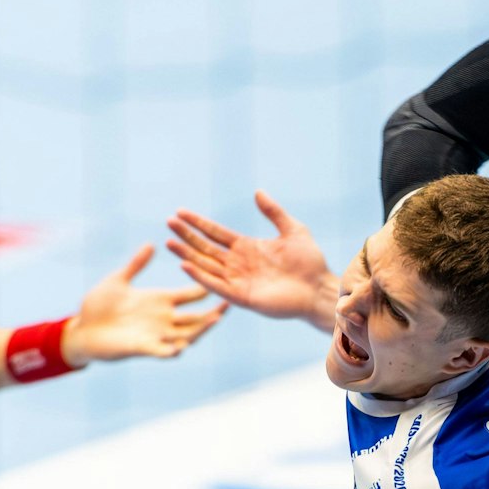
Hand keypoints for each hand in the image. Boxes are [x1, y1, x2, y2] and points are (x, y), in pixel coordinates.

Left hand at [64, 244, 227, 365]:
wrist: (81, 330)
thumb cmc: (98, 305)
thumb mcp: (118, 280)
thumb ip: (136, 265)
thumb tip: (151, 245)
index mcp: (159, 301)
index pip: (190, 295)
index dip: (205, 288)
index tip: (223, 278)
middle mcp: (162, 319)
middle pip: (195, 316)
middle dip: (213, 309)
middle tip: (231, 300)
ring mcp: (155, 334)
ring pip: (186, 333)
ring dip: (201, 328)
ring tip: (215, 320)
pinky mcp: (143, 348)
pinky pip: (162, 351)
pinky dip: (172, 350)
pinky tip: (182, 347)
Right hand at [165, 191, 338, 331]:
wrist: (319, 288)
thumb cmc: (309, 262)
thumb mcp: (293, 230)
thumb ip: (274, 212)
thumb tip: (258, 192)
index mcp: (246, 247)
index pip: (215, 233)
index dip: (198, 223)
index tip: (180, 213)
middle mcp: (238, 264)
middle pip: (205, 248)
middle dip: (187, 236)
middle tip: (168, 223)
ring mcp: (238, 280)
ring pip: (206, 265)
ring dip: (187, 254)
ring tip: (169, 242)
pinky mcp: (242, 297)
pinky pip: (217, 286)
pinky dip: (201, 276)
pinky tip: (186, 265)